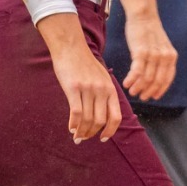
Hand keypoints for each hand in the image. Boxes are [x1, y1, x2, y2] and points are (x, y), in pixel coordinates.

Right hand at [40, 13, 121, 143]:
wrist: (71, 47)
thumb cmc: (84, 64)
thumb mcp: (101, 78)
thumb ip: (104, 94)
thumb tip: (103, 115)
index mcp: (110, 89)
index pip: (116, 117)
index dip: (110, 130)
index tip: (103, 138)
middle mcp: (102, 90)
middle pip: (100, 121)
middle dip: (92, 133)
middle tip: (84, 138)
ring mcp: (88, 89)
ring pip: (87, 119)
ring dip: (81, 131)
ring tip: (76, 136)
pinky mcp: (73, 88)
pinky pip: (76, 112)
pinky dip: (73, 124)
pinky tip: (70, 128)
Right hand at [120, 9, 177, 101]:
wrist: (143, 15)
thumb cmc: (149, 31)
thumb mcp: (161, 46)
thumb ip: (161, 60)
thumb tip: (155, 76)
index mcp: (171, 57)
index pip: (167, 79)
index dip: (160, 90)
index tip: (153, 97)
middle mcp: (165, 57)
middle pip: (156, 82)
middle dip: (148, 91)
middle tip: (140, 96)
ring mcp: (153, 55)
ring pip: (146, 78)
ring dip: (138, 87)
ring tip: (131, 91)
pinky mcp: (141, 52)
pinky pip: (136, 71)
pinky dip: (131, 80)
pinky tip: (126, 83)